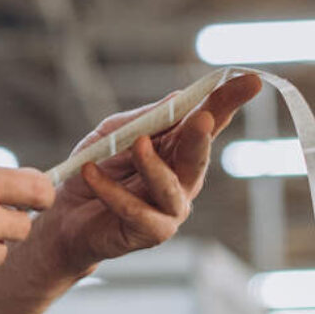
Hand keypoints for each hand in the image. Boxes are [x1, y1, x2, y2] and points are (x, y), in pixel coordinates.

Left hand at [43, 75, 259, 273]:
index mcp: (178, 149)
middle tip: (204, 117)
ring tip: (138, 144)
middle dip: (202, 135)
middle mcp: (183, 178)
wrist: (64, 218)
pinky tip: (90, 172)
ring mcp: (170, 208)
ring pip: (171, 187)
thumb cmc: (95, 170)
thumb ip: (147, 118)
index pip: (207, 121)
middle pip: (198, 155)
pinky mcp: (149, 232)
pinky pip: (133, 210)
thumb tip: (180, 97)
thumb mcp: (115, 133)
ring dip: (155, 165)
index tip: (251, 81)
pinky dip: (110, 190)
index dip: (228, 101)